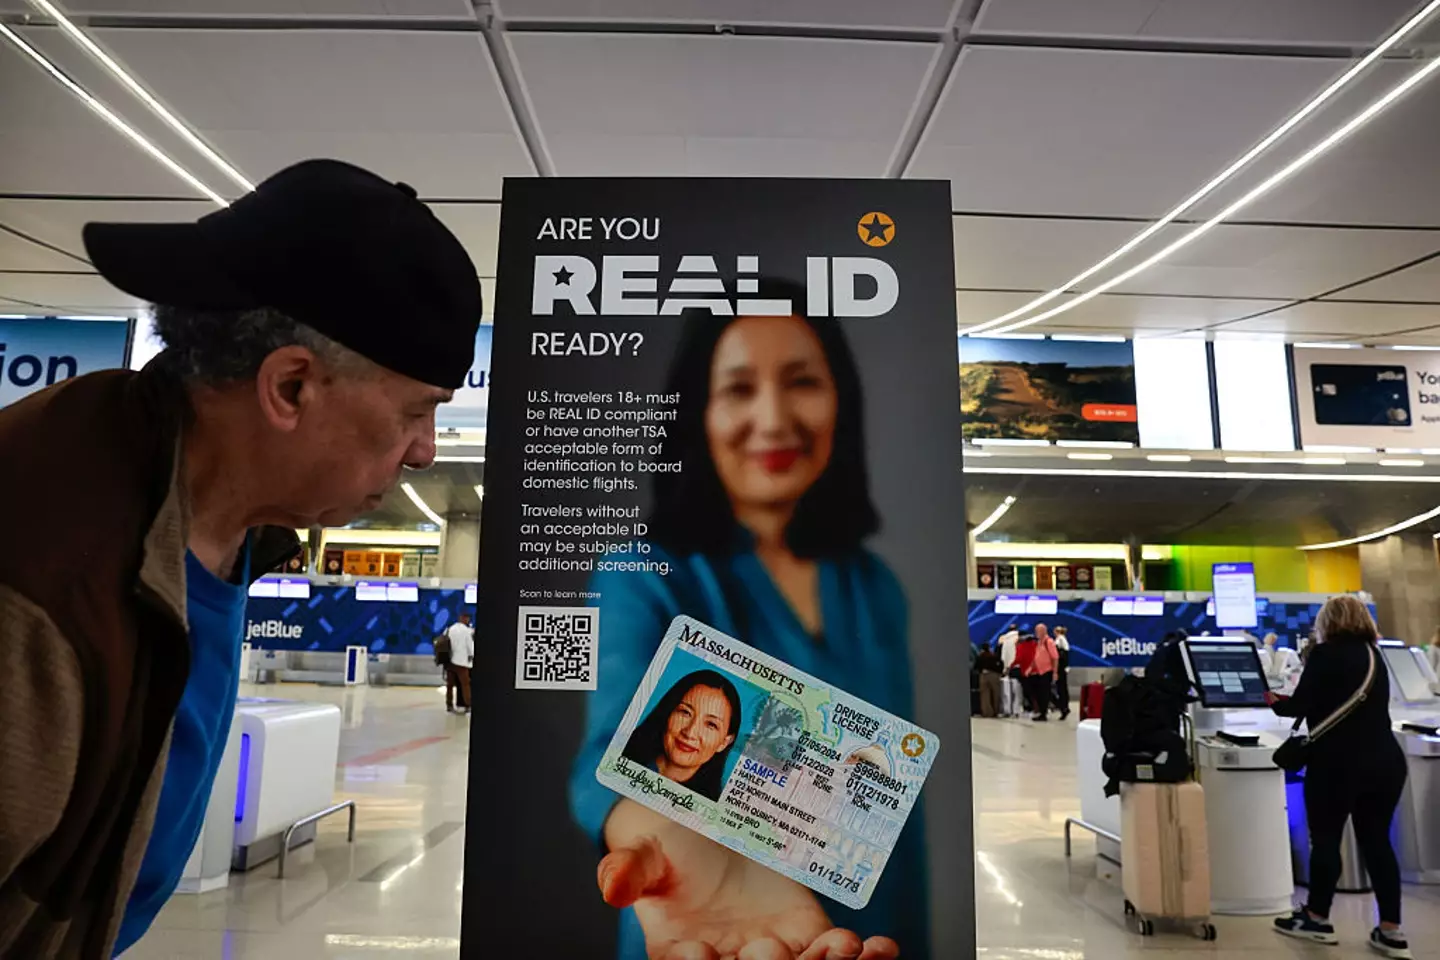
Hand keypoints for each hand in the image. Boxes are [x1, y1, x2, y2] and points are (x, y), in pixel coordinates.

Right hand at [600, 800, 899, 959]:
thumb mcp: (642, 848)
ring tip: (843, 949)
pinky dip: (859, 956)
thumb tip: (611, 885)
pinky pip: (834, 955)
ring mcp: (772, 952)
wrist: (706, 824)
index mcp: (678, 953)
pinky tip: (879, 946)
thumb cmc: (665, 842)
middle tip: (772, 949)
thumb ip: (629, 869)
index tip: (705, 950)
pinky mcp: (808, 934)